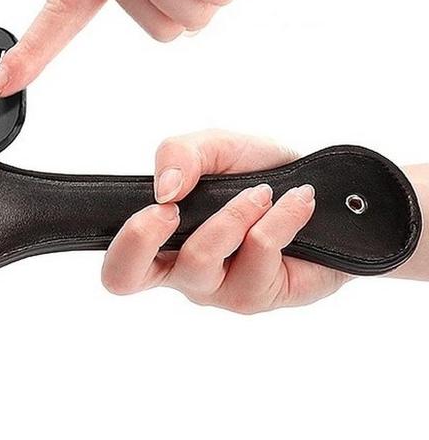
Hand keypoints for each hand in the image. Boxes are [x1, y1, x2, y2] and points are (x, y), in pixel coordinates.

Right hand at [101, 130, 350, 311]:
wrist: (322, 188)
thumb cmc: (257, 171)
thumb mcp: (215, 146)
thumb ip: (179, 154)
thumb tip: (165, 189)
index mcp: (161, 242)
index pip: (116, 265)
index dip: (123, 241)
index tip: (159, 205)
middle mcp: (184, 273)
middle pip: (128, 277)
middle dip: (144, 236)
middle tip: (171, 208)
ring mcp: (223, 289)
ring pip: (201, 257)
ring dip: (233, 212)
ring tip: (263, 191)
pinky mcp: (265, 293)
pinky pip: (259, 252)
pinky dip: (279, 216)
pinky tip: (297, 201)